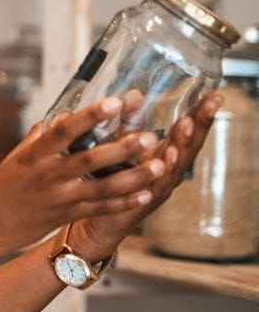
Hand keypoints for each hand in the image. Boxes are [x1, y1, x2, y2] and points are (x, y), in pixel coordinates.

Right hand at [0, 96, 165, 254]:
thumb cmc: (4, 185)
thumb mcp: (18, 155)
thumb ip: (41, 135)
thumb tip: (65, 115)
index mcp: (35, 154)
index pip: (64, 130)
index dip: (90, 116)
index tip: (114, 102)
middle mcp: (49, 175)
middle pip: (89, 160)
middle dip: (121, 148)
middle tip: (147, 135)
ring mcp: (60, 197)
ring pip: (103, 187)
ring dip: (134, 177)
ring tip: (159, 164)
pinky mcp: (69, 214)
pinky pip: (102, 208)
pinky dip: (125, 202)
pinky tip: (147, 193)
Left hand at [70, 92, 223, 260]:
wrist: (97, 218)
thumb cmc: (111, 178)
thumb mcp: (121, 144)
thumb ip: (129, 121)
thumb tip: (134, 93)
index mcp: (163, 155)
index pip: (186, 132)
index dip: (200, 114)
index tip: (214, 95)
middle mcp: (166, 172)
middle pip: (188, 147)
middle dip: (199, 127)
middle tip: (208, 106)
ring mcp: (157, 188)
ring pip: (174, 168)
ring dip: (181, 149)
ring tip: (186, 128)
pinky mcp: (141, 203)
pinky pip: (152, 188)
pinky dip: (160, 176)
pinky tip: (165, 162)